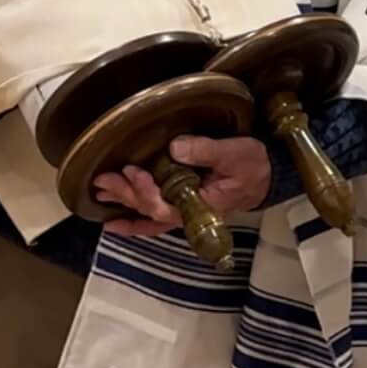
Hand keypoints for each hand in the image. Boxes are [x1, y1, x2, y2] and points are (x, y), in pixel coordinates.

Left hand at [94, 135, 272, 239]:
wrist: (266, 176)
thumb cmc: (252, 166)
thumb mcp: (236, 153)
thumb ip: (206, 150)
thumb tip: (175, 147)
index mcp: (201, 205)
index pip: (166, 207)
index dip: (145, 192)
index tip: (132, 171)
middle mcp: (188, 214)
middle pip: (150, 211)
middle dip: (125, 194)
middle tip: (103, 179)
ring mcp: (183, 211)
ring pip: (147, 214)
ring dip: (124, 202)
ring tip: (100, 190)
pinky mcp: (181, 204)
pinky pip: (153, 219)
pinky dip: (134, 220)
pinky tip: (115, 220)